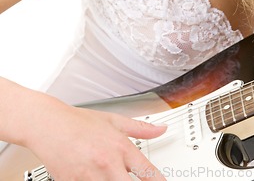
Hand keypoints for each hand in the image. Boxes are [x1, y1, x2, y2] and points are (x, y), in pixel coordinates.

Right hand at [26, 99, 166, 179]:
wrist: (49, 125)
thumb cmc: (79, 122)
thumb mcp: (114, 120)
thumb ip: (141, 128)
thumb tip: (162, 129)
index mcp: (121, 147)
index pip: (148, 173)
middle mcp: (108, 164)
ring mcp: (90, 177)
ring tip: (113, 177)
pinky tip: (98, 179)